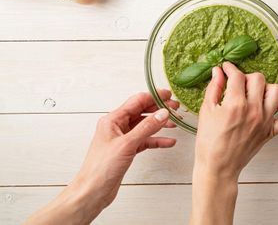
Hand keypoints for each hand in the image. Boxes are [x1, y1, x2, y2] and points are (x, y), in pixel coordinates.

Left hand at [25, 90, 178, 224]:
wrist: (93, 191)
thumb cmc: (101, 168)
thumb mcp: (127, 144)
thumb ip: (146, 127)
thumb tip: (162, 113)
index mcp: (112, 120)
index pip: (137, 101)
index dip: (154, 97)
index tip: (169, 95)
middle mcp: (117, 126)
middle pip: (142, 112)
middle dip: (159, 109)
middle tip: (175, 108)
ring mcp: (123, 138)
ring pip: (145, 126)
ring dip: (160, 124)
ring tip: (174, 123)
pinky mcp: (127, 150)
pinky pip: (145, 140)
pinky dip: (157, 140)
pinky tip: (168, 141)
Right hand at [190, 63, 277, 224]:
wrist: (218, 167)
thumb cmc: (209, 142)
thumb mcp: (206, 111)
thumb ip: (213, 88)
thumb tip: (218, 72)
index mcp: (235, 104)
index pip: (237, 76)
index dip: (230, 68)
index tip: (226, 68)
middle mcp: (254, 110)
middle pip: (258, 79)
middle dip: (246, 76)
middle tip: (237, 82)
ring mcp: (265, 121)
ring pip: (277, 91)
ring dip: (266, 87)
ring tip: (255, 92)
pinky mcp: (271, 132)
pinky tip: (275, 106)